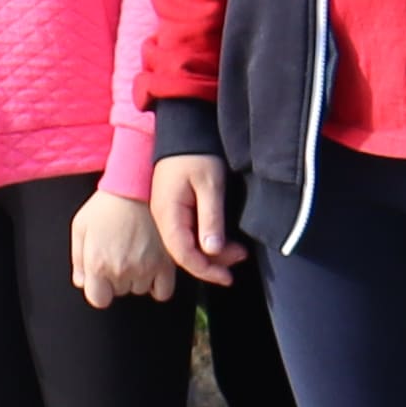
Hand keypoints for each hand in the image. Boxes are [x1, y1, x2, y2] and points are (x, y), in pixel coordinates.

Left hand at [69, 186, 178, 307]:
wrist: (137, 187)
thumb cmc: (106, 205)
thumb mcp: (80, 226)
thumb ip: (78, 259)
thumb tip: (82, 282)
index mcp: (97, 263)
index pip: (98, 299)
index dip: (99, 289)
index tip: (102, 278)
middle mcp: (121, 270)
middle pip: (119, 292)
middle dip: (117, 278)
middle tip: (119, 254)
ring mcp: (145, 268)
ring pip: (139, 289)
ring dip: (137, 277)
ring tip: (136, 253)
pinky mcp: (166, 264)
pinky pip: (163, 291)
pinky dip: (158, 285)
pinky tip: (152, 268)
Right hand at [146, 151, 239, 287]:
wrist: (184, 128)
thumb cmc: (197, 154)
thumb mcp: (210, 185)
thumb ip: (210, 219)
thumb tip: (211, 252)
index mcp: (168, 213)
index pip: (183, 254)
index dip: (205, 270)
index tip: (228, 278)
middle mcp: (164, 217)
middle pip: (185, 253)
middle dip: (213, 262)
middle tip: (241, 257)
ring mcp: (167, 213)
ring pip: (188, 244)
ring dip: (212, 252)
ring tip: (239, 251)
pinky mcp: (174, 208)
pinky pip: (188, 233)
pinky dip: (206, 240)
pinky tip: (223, 240)